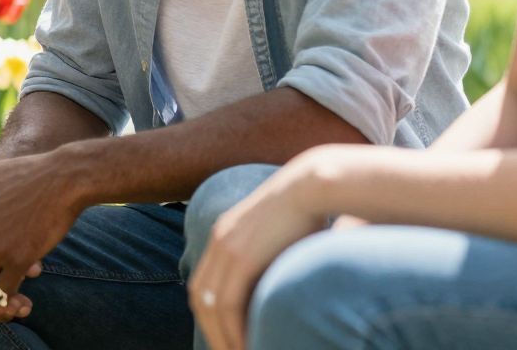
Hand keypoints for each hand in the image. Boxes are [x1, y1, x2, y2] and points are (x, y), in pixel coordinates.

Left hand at [187, 164, 330, 349]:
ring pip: (212, 307)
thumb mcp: (279, 235)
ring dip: (222, 337)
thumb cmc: (310, 210)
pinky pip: (229, 304)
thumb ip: (269, 258)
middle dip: (212, 331)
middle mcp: (219, 242)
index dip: (210, 316)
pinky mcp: (242, 256)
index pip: (204, 286)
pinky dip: (233, 330)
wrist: (314, 183)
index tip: (223, 337)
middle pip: (201, 298)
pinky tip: (248, 346)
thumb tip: (277, 282)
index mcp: (225, 236)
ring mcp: (227, 248)